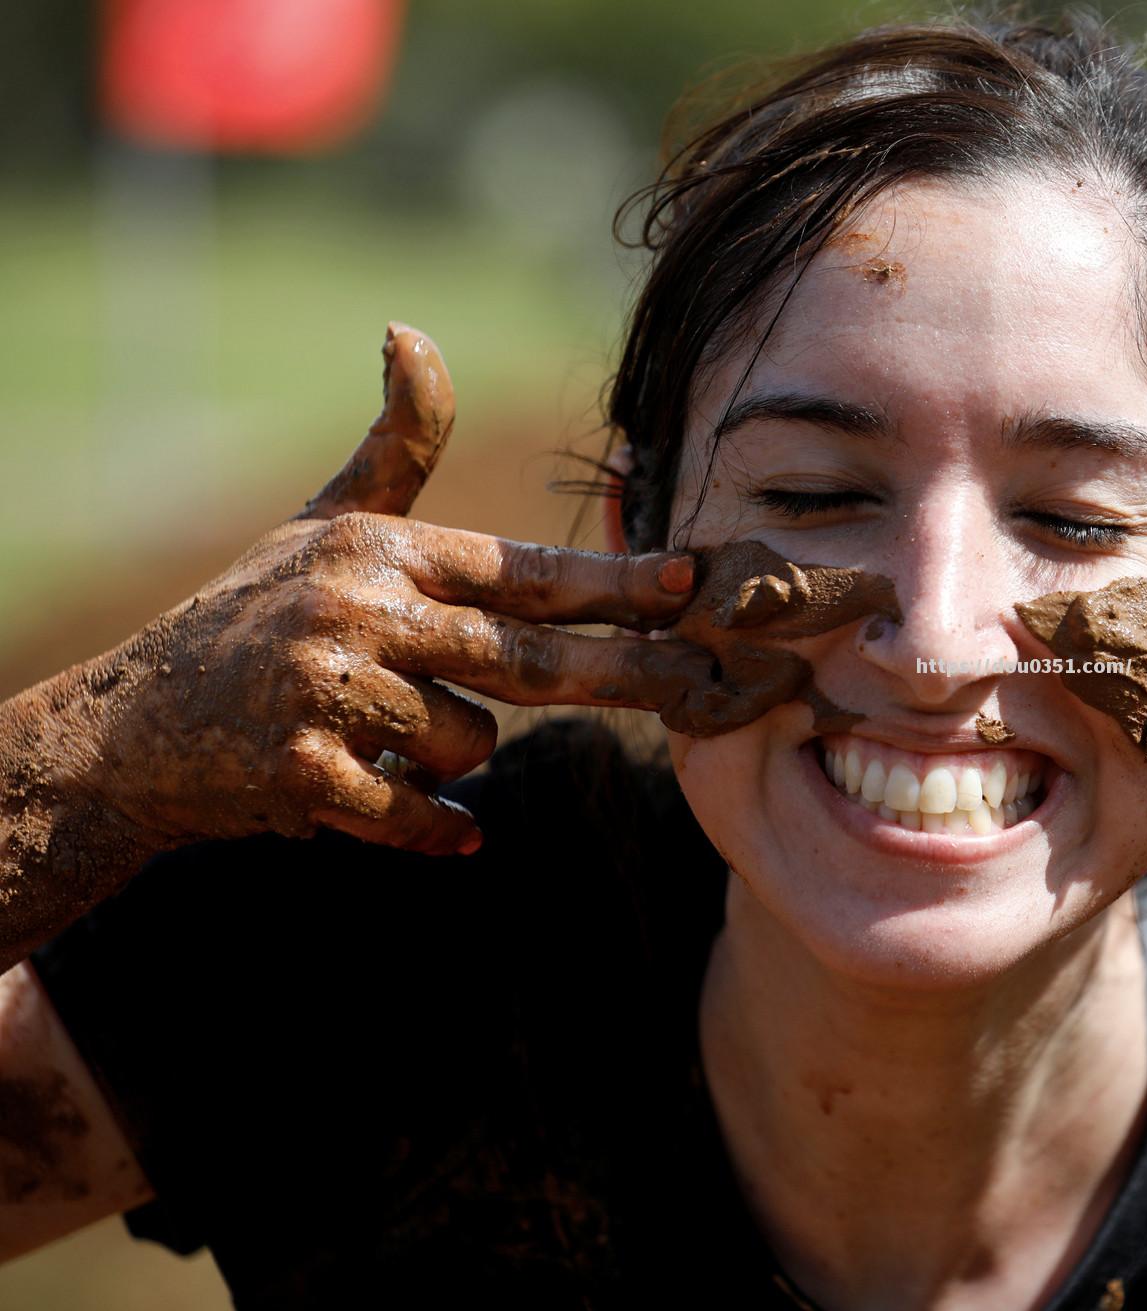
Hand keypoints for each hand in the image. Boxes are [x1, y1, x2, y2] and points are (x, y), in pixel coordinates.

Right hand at [73, 323, 710, 856]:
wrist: (132, 727)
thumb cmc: (252, 615)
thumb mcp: (324, 524)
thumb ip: (395, 444)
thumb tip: (412, 331)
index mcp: (380, 552)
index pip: (522, 571)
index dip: (614, 581)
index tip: (688, 582)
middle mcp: (359, 612)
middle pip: (529, 658)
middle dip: (627, 672)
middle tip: (700, 682)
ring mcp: (331, 692)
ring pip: (474, 741)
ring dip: (456, 756)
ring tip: (388, 732)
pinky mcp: (306, 772)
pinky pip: (421, 812)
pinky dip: (442, 827)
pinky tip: (448, 827)